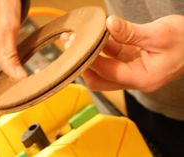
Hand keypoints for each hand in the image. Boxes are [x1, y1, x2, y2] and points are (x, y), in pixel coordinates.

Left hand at [61, 15, 183, 91]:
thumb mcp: (159, 34)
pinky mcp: (133, 64)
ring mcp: (133, 72)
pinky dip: (103, 50)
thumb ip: (131, 32)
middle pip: (101, 80)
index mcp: (143, 78)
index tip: (78, 46)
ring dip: (92, 56)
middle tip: (72, 48)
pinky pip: (113, 59)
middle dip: (85, 65)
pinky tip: (96, 38)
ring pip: (105, 70)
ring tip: (78, 40)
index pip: (108, 73)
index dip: (91, 60)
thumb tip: (109, 24)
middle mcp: (135, 80)